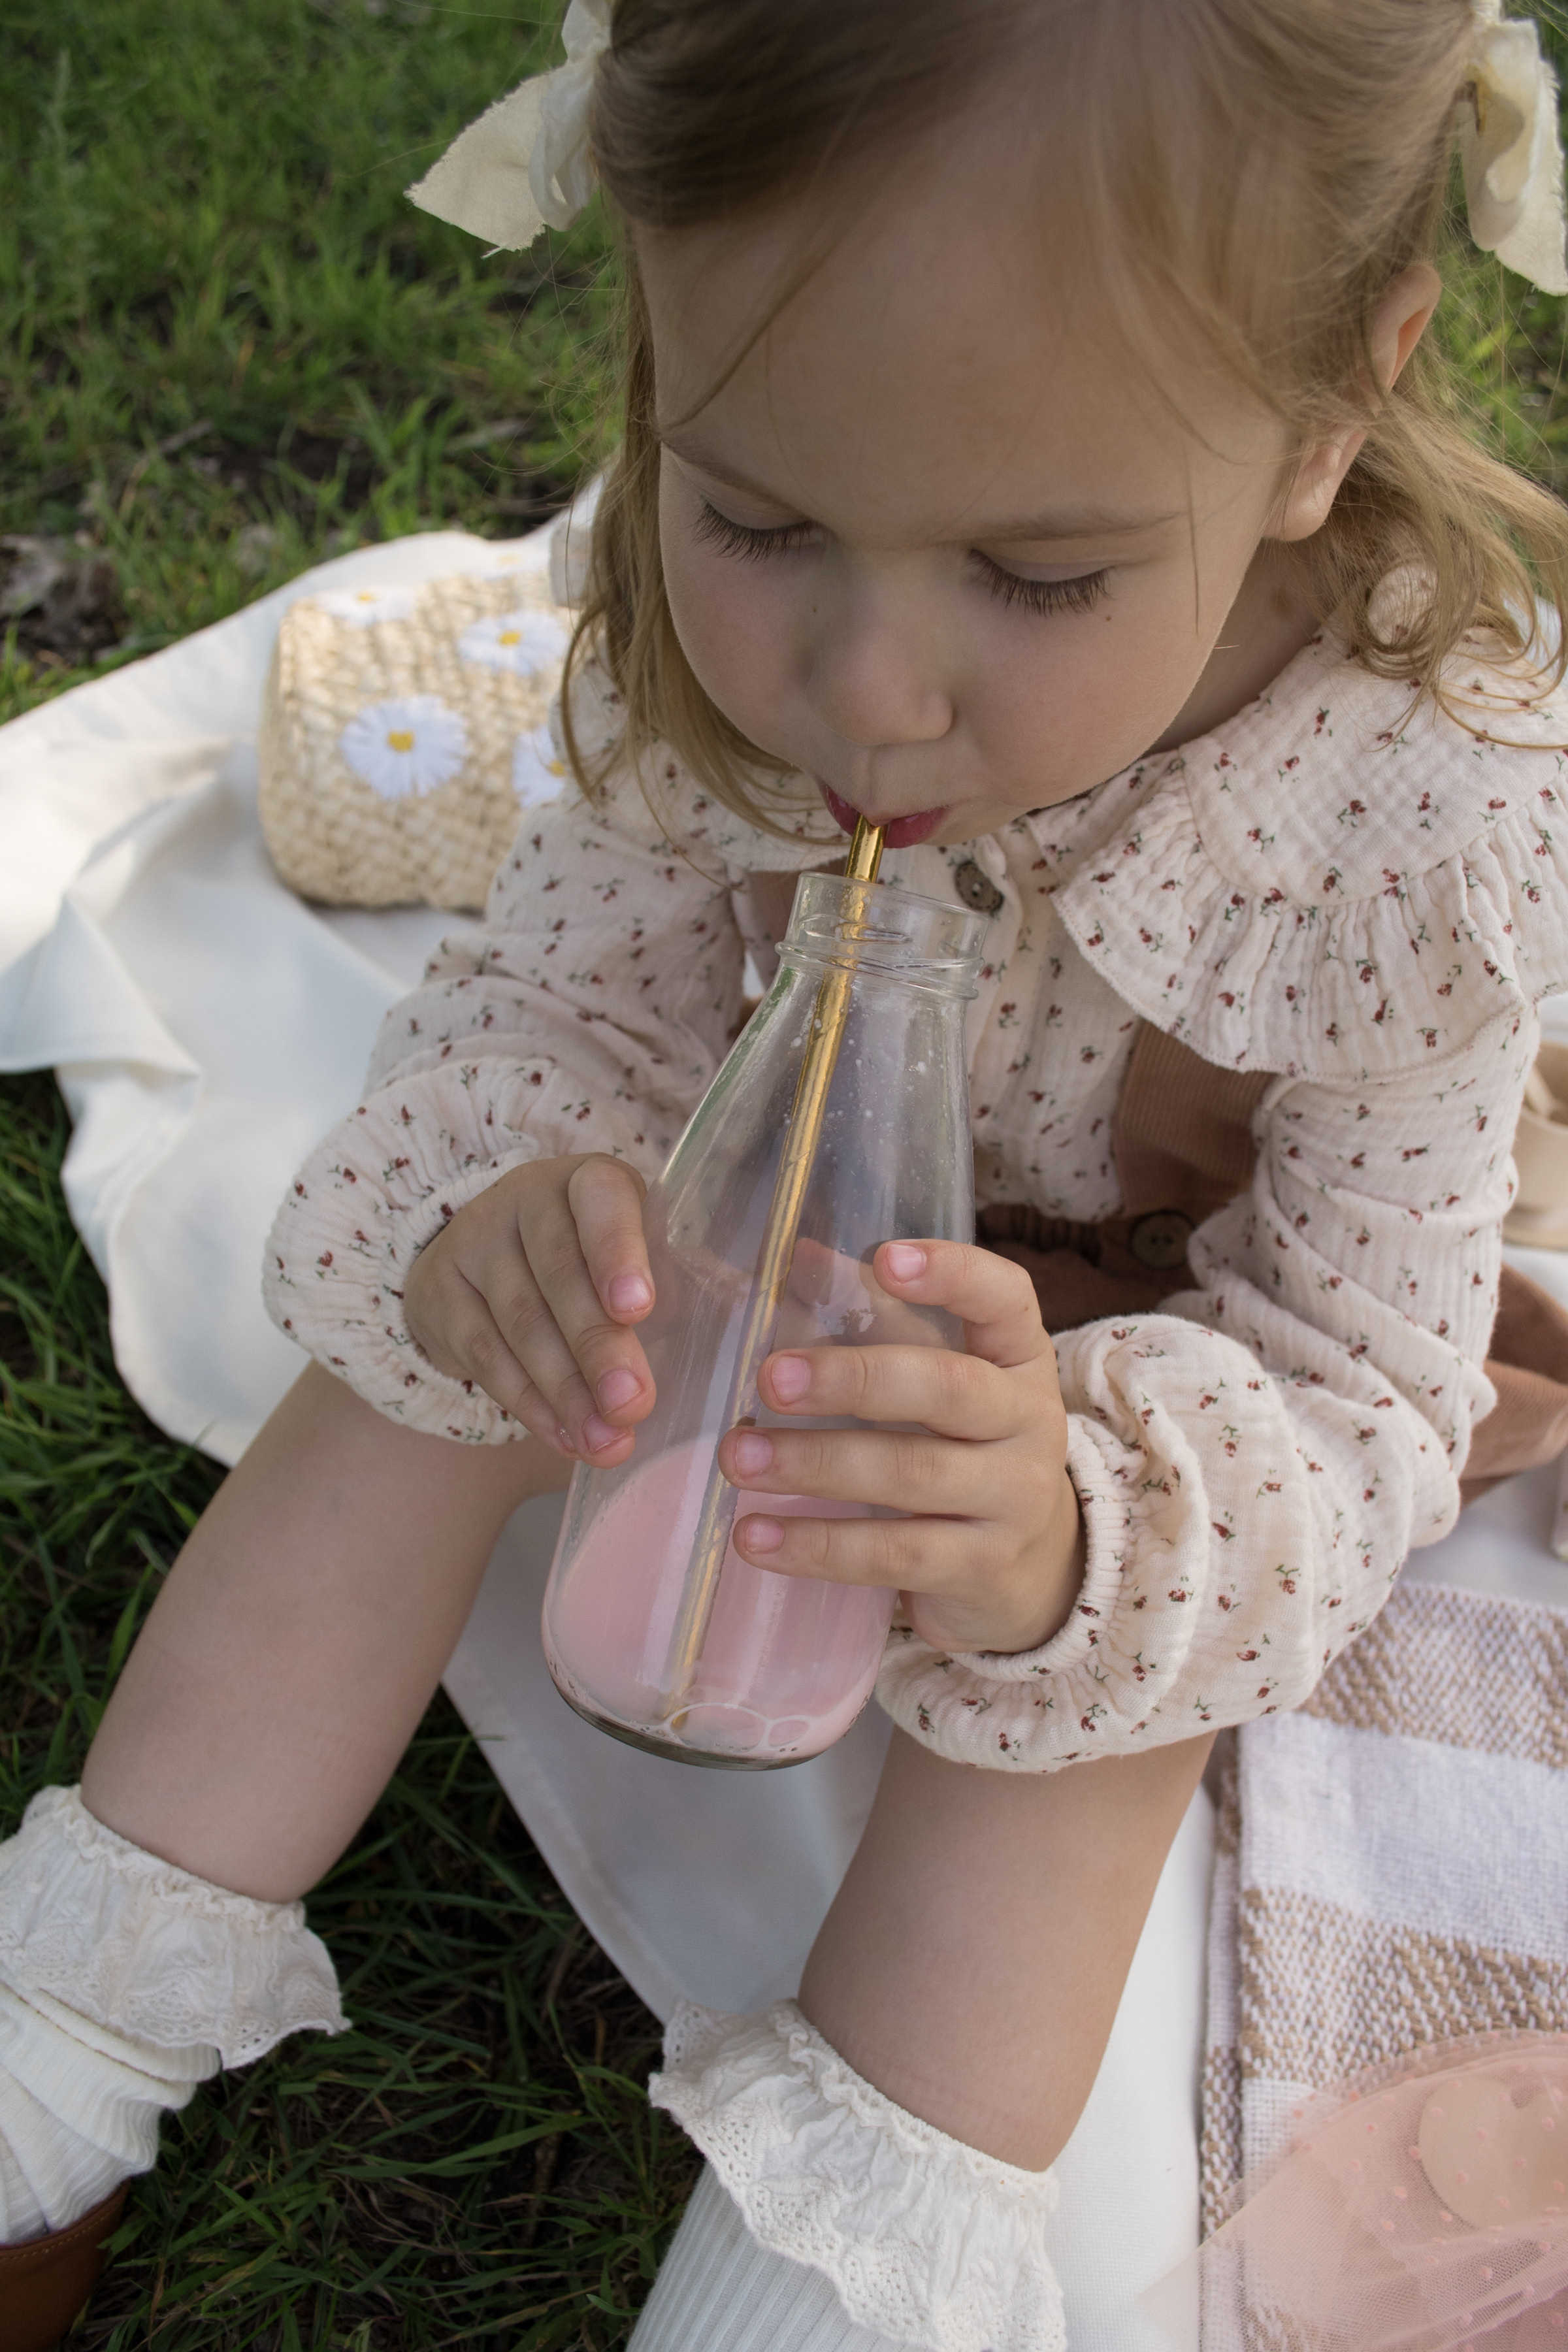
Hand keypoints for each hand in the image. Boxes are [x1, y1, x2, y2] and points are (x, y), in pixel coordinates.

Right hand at [404, 1155, 655, 1462]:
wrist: (487, 1264)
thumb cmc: (593, 1265)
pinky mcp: (440, 1292)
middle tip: (633, 1404)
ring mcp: (475, 1242)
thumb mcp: (641, 1257)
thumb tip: (741, 1307)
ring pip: (520, 1323)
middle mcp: (526, 1199)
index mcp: (591, 1181)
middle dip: (598, 1347)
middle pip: (559, 1274)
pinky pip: (486, 1357)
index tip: (639, 1308)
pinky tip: (567, 1439)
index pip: (602, 1202)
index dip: (618, 1252)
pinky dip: (530, 1406)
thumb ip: (685, 1282)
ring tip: (607, 1442)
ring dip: (567, 1391)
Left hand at [717, 1241, 1083, 1655]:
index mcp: (1017, 1358)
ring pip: (911, 1474)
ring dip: (814, 1462)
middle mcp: (1027, 1422)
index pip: (1004, 1298)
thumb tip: (800, 1258)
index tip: (885, 1258)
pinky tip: (755, 1536)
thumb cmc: (965, 1447)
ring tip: (737, 1456)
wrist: (1036, 1568)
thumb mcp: (941, 1379)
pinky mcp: (981, 1568)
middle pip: (947, 1388)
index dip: (953, 1274)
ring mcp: (1012, 1499)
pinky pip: (892, 1555)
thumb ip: (879, 1319)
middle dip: (853, 1379)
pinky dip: (817, 1544)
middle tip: (770, 1378)